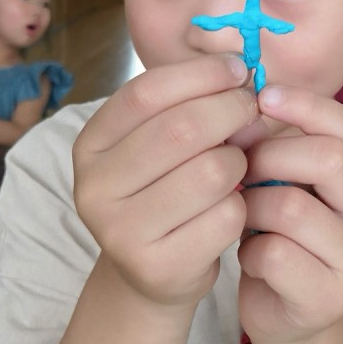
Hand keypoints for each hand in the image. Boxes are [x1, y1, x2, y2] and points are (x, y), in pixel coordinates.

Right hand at [72, 54, 257, 312]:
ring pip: (211, 173)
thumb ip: (190, 105)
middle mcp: (95, 188)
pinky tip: (232, 208)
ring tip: (235, 167)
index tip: (238, 69)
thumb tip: (245, 77)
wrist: (151, 273)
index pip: (146, 93)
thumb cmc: (163, 192)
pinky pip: (226, 216)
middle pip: (181, 130)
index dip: (200, 74)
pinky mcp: (159, 267)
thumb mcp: (160, 143)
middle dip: (230, 111)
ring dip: (238, 163)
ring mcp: (122, 232)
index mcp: (90, 145)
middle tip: (252, 112)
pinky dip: (242, 207)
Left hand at [237, 86, 342, 343]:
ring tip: (243, 217)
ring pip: (292, 207)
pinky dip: (248, 252)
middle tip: (241, 169)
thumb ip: (278, 146)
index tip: (263, 98)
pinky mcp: (329, 298)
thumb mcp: (284, 185)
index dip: (305, 105)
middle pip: (330, 160)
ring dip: (250, 207)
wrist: (284, 316)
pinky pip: (274, 254)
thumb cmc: (278, 238)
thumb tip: (250, 104)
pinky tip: (250, 259)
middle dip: (270, 155)